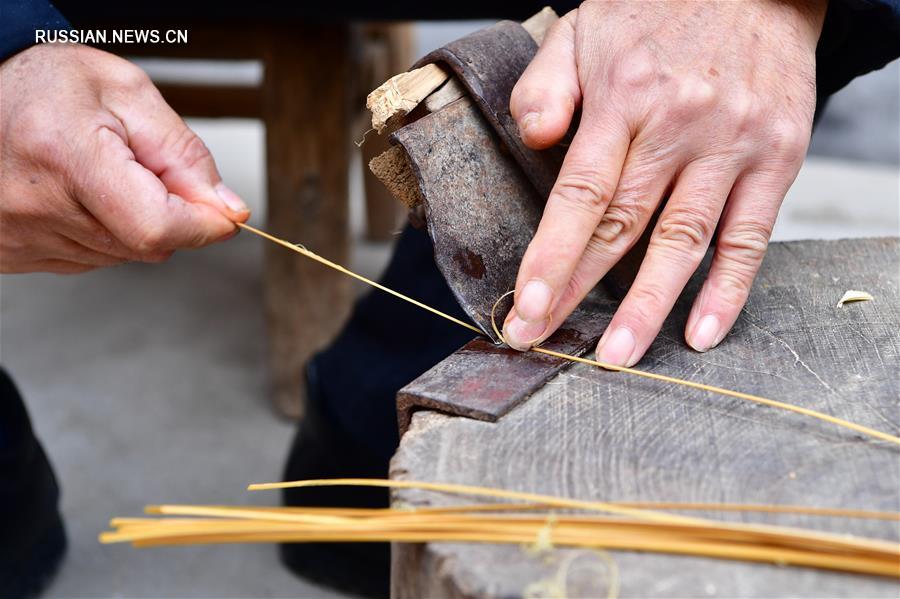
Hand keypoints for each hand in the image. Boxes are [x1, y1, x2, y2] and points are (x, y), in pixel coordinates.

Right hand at [0, 43, 248, 273]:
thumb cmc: (48, 85)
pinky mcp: (12, 253)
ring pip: (120, 256)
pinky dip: (100, 231)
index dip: (202, 226)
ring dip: (130, 222)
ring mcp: (17, 235)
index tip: (223, 214)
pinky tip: (77, 195)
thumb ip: (185, 154)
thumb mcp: (129, 94)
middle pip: (144, 245)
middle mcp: (34, 204)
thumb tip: (227, 207)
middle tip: (140, 169)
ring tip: (97, 174)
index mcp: (64, 155)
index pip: (157, 226)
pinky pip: (87, 259)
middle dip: (166, 213)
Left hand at [503, 0, 825, 363]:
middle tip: (545, 340)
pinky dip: (728, 291)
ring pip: (684, 242)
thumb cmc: (660, 12)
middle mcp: (679, 126)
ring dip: (649, 306)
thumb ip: (546, 86)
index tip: (526, 307)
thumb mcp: (584, 29)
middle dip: (578, 291)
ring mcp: (732, 146)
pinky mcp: (778, 158)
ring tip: (617, 355)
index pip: (579, 194)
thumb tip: (533, 138)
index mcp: (624, 98)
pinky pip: (750, 238)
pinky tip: (700, 332)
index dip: (551, 258)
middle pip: (621, 227)